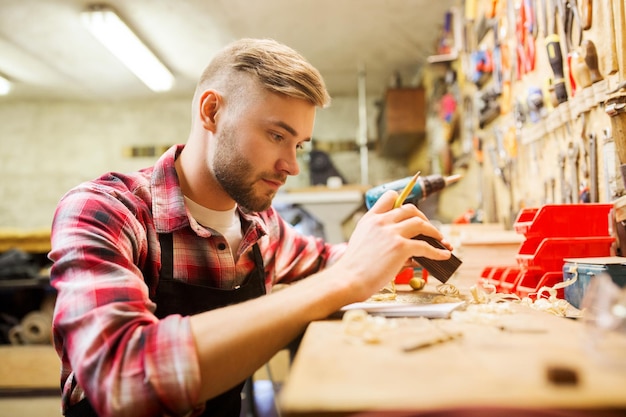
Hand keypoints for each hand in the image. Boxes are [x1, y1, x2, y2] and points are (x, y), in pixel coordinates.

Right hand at [333, 190, 451, 300]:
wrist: (348, 280)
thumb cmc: (354, 268)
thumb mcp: (364, 243)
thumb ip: (381, 237)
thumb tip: (409, 246)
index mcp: (370, 219)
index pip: (390, 197)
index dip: (404, 202)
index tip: (412, 212)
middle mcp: (381, 222)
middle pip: (410, 209)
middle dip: (424, 218)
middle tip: (429, 229)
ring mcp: (391, 233)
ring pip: (421, 224)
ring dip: (434, 232)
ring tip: (441, 240)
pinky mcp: (400, 247)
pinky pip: (425, 246)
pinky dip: (437, 251)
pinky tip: (443, 255)